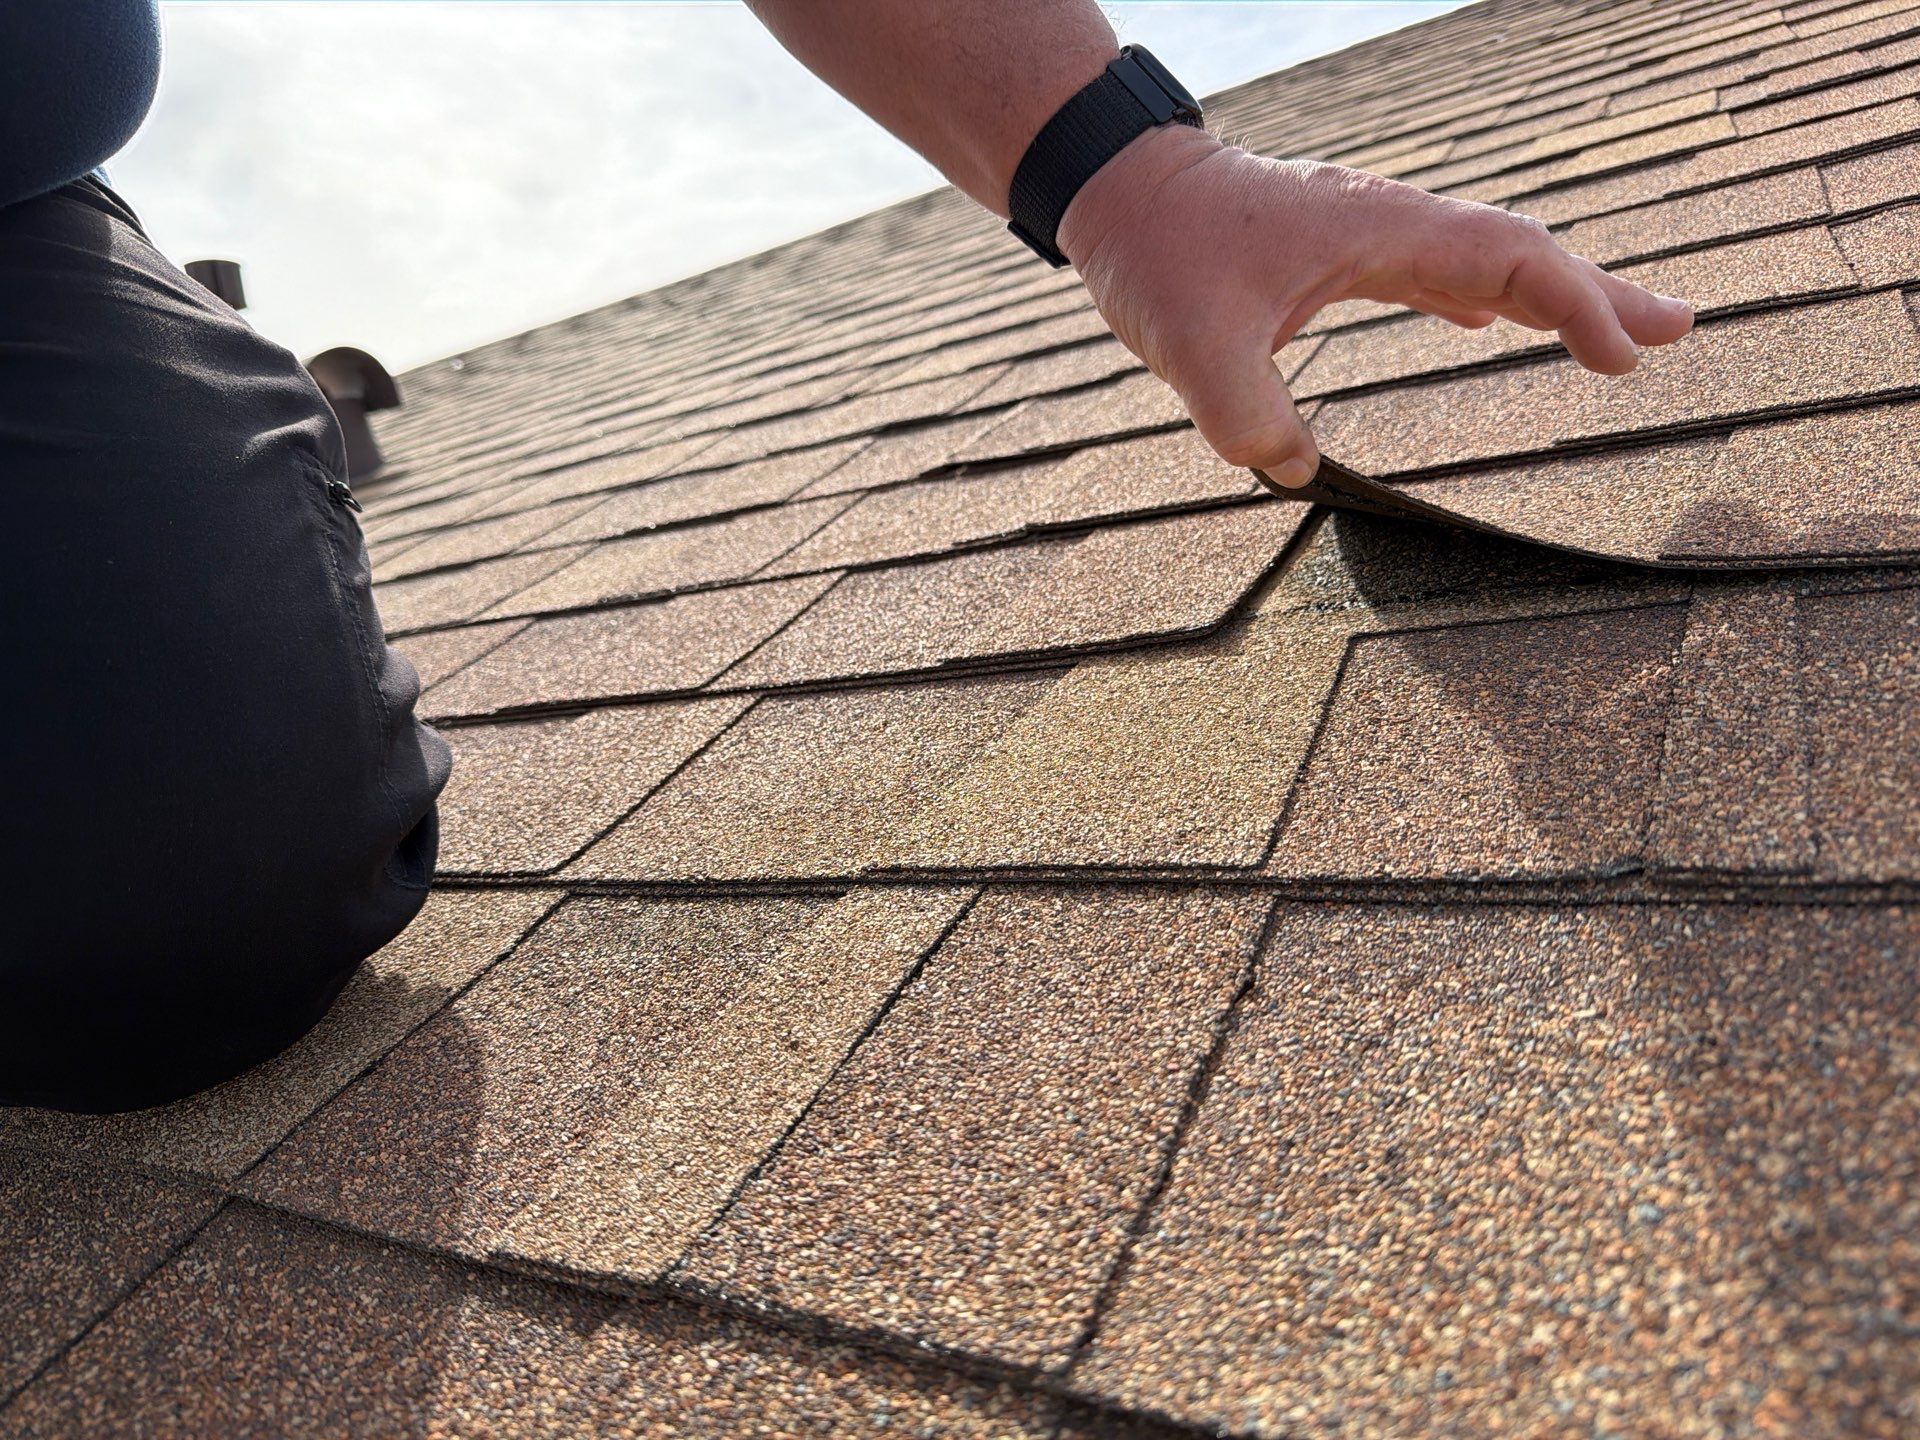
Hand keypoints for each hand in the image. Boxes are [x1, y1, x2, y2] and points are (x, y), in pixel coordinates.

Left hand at [1057, 126, 1695, 487]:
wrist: (1119, 190)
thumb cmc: (1158, 253)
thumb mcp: (1193, 347)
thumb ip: (1248, 419)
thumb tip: (1296, 471)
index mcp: (1379, 233)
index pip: (1507, 262)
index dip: (1574, 305)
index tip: (1621, 359)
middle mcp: (1390, 225)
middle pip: (1522, 254)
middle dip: (1604, 295)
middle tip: (1678, 333)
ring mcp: (1369, 235)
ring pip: (1484, 262)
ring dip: (1552, 297)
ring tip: (1618, 338)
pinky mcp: (1340, 253)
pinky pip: (1434, 272)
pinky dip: (1482, 298)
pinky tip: (1488, 327)